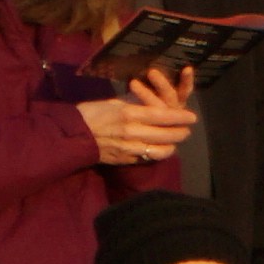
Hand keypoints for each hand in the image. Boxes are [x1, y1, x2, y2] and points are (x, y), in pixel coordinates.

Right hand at [82, 75, 198, 167]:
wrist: (72, 137)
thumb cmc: (92, 114)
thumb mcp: (115, 103)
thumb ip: (136, 107)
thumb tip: (154, 109)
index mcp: (130, 114)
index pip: (163, 116)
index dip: (180, 117)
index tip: (192, 117)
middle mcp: (132, 132)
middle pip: (165, 134)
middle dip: (180, 132)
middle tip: (186, 130)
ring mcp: (128, 149)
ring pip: (159, 151)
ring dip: (171, 146)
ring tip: (174, 142)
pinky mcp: (124, 160)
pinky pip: (146, 158)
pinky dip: (156, 154)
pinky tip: (159, 150)